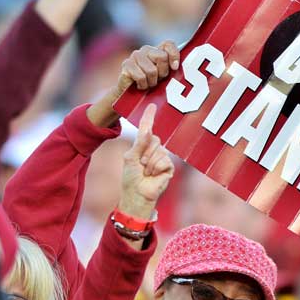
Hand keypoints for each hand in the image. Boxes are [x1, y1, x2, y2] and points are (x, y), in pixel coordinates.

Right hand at [87, 41, 179, 127]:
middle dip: (163, 73)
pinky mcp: (126, 65)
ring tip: (148, 84)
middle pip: (162, 57)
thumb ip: (172, 69)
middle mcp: (146, 50)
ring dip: (152, 82)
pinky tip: (140, 86)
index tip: (174, 68)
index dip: (174, 55)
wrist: (130, 95)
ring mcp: (135, 56)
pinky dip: (143, 85)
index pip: (168, 44)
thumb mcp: (165, 77)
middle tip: (158, 80)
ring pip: (152, 70)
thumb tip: (177, 66)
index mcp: (158, 50)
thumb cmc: (151, 85)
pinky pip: (141, 76)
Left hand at [118, 104, 173, 219]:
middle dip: (146, 153)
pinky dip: (156, 168)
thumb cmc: (131, 177)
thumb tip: (148, 129)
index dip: (149, 117)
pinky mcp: (169, 167)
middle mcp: (154, 150)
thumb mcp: (131, 157)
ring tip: (147, 173)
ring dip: (150, 164)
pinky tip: (154, 176)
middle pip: (155, 139)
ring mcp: (163, 158)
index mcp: (143, 146)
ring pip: (159, 151)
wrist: (137, 194)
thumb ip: (140, 143)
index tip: (152, 105)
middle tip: (141, 165)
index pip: (147, 128)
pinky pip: (165, 160)